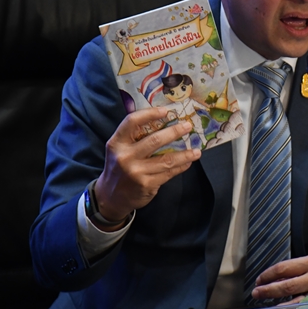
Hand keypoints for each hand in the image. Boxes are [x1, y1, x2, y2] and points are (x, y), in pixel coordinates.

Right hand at [93, 107, 200, 229]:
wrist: (110, 197)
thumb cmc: (119, 168)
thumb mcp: (118, 149)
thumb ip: (133, 136)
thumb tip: (161, 119)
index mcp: (116, 143)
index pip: (132, 122)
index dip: (149, 113)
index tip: (165, 110)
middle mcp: (125, 157)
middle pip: (155, 140)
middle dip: (175, 132)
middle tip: (188, 126)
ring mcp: (136, 172)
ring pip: (167, 159)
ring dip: (185, 154)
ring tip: (197, 151)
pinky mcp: (146, 185)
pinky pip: (168, 173)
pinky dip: (180, 167)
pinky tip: (188, 162)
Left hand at [251, 255, 307, 302]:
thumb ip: (295, 270)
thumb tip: (272, 279)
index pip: (283, 268)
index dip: (268, 275)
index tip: (258, 280)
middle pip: (287, 285)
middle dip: (268, 290)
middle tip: (256, 293)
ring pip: (295, 301)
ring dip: (278, 305)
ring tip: (266, 307)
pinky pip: (305, 308)